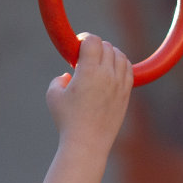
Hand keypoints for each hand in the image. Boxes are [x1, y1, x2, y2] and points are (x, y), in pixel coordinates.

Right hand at [34, 34, 134, 182]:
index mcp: (89, 71)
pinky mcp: (126, 93)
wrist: (87, 143)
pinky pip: (128, 69)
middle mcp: (107, 75)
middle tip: (85, 58)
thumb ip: (58, 80)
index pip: (93, 41)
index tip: (77, 46)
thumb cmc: (67, 121)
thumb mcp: (53, 96)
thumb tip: (68, 76)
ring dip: (109, 54)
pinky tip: (111, 70)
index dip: (84, 39)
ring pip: (120, 56)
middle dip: (95, 47)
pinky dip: (120, 64)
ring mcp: (120, 84)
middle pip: (106, 46)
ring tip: (98, 63)